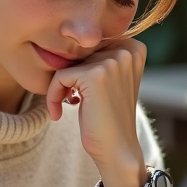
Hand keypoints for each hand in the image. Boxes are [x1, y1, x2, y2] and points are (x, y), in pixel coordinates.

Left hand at [45, 39, 146, 177]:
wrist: (117, 150)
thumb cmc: (109, 117)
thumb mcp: (111, 80)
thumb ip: (99, 56)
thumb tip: (70, 37)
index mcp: (134, 47)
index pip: (90, 44)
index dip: (79, 66)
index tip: (78, 90)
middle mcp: (127, 50)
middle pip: (78, 52)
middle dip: (68, 76)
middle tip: (70, 100)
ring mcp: (113, 61)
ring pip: (66, 63)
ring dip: (58, 87)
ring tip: (64, 106)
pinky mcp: (94, 74)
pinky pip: (59, 76)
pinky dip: (52, 95)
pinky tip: (58, 113)